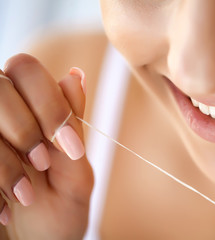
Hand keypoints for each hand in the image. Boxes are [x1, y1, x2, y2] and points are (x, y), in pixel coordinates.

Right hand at [0, 54, 92, 239]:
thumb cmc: (58, 214)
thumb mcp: (75, 176)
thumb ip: (75, 128)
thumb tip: (74, 75)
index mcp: (32, 109)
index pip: (27, 70)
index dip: (49, 105)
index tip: (71, 147)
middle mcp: (0, 112)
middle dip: (24, 128)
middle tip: (42, 163)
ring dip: (3, 160)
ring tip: (25, 194)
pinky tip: (3, 208)